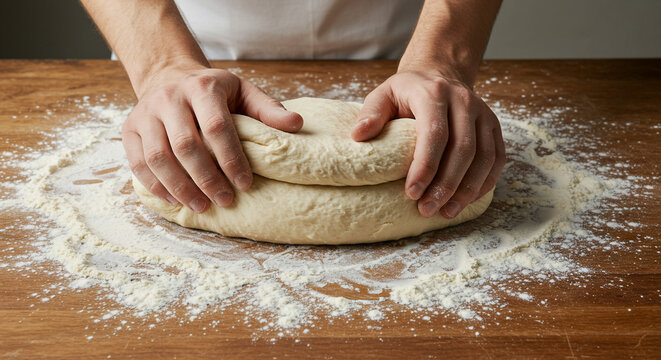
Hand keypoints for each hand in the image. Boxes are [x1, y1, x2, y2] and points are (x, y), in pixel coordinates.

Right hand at [122, 65, 302, 212]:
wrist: (169, 75)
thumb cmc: (213, 91)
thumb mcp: (243, 91)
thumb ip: (268, 109)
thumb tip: (297, 125)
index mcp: (202, 87)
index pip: (217, 128)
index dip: (231, 159)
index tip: (245, 184)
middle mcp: (169, 98)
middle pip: (185, 146)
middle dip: (207, 179)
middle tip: (225, 201)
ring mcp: (145, 113)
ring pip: (158, 157)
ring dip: (180, 187)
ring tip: (202, 206)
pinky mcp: (129, 129)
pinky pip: (138, 163)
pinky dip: (156, 185)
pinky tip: (176, 200)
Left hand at [351, 70, 505, 217]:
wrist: (440, 74)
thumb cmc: (408, 92)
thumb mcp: (384, 94)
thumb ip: (371, 113)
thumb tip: (358, 136)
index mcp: (434, 94)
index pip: (435, 134)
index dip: (425, 167)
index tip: (411, 193)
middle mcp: (464, 102)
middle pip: (463, 149)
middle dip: (445, 185)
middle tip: (426, 209)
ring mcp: (484, 114)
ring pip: (484, 157)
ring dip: (466, 190)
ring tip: (446, 212)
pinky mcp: (494, 127)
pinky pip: (496, 159)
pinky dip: (483, 183)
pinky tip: (465, 201)